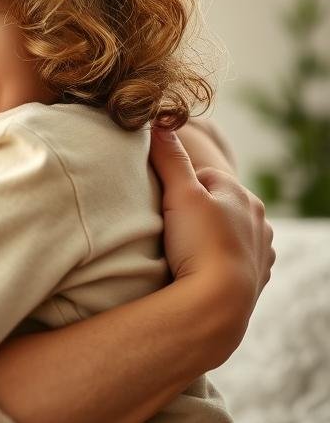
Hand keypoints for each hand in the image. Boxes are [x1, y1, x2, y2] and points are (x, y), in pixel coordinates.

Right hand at [149, 128, 274, 355]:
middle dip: (196, 211)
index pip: (204, 177)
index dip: (179, 187)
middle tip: (170, 228)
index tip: (164, 205)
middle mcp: (259, 220)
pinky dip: (219, 261)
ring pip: (228, 233)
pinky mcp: (258, 277)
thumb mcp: (179, 192)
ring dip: (209, 237)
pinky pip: (236, 260)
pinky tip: (200, 269)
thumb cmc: (199, 244)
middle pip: (217, 204)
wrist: (218, 303)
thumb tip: (160, 119)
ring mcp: (261, 250)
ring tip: (185, 251)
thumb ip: (169, 156)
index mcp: (241, 195)